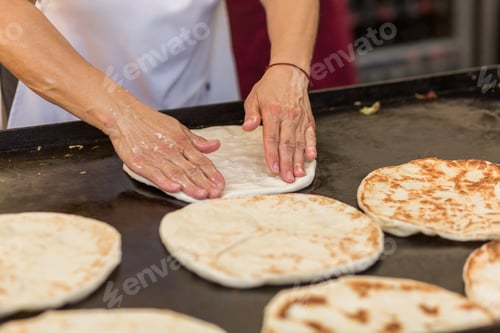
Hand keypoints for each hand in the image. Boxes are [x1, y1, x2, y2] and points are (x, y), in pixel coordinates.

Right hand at [107, 102, 224, 199]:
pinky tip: (174, 189)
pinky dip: (164, 182)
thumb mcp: (178, 127)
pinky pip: (154, 174)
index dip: (212, 173)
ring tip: (200, 195)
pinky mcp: (140, 162)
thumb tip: (215, 145)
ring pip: (176, 173)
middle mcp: (171, 150)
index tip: (221, 184)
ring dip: (189, 185)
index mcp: (182, 142)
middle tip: (215, 194)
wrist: (124, 116)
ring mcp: (155, 157)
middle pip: (191, 169)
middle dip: (204, 183)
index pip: (201, 160)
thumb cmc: (151, 122)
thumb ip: (196, 140)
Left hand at [242, 64, 316, 182]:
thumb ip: (251, 114)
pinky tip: (311, 158)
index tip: (273, 168)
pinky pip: (311, 135)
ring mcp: (300, 118)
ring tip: (298, 174)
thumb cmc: (270, 86)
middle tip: (287, 179)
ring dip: (299, 160)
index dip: (272, 155)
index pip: (272, 138)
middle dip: (287, 163)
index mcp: (273, 112)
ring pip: (300, 142)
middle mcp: (288, 116)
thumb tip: (247, 128)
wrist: (289, 72)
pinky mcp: (308, 119)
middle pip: (287, 144)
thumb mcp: (254, 97)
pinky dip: (312, 146)